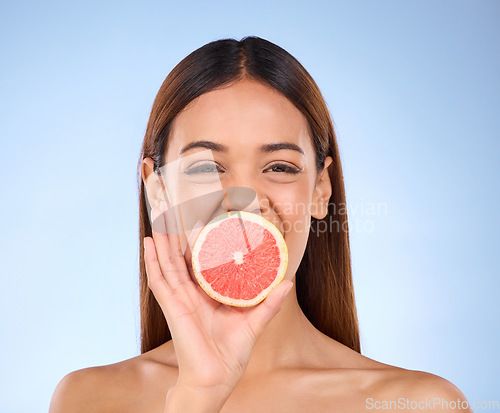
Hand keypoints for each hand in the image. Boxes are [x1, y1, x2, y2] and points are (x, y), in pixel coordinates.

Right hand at [143, 200, 292, 394]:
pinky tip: (149, 243)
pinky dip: (152, 261)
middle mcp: (191, 295)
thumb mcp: (254, 323)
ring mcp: (179, 300)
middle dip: (176, 235)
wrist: (216, 380)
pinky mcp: (172, 308)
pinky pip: (159, 281)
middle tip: (174, 210)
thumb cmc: (231, 355)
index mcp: (207, 297)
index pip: (200, 263)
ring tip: (159, 216)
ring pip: (167, 263)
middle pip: (180, 259)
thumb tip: (288, 282)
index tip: (202, 221)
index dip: (199, 243)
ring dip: (162, 241)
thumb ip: (269, 303)